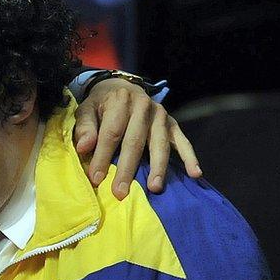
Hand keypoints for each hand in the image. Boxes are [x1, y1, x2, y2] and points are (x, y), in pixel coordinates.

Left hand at [74, 78, 200, 199]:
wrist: (121, 87)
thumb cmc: (101, 105)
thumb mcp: (86, 110)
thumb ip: (85, 128)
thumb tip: (84, 148)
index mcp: (120, 100)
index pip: (112, 133)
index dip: (103, 156)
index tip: (96, 178)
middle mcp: (143, 106)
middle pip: (135, 141)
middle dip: (127, 168)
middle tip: (120, 193)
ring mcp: (160, 115)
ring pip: (159, 144)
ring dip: (158, 167)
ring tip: (154, 188)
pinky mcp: (172, 123)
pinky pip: (182, 141)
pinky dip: (190, 157)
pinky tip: (195, 173)